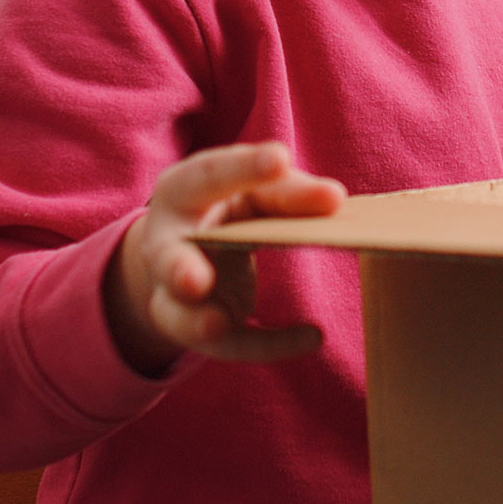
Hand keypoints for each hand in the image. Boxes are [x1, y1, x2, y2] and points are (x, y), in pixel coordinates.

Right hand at [104, 141, 346, 375]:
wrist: (189, 254)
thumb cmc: (233, 209)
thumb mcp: (255, 191)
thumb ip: (291, 191)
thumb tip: (335, 199)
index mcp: (183, 189)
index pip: (209, 174)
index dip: (243, 168)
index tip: (281, 158)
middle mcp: (168, 240)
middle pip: (167, 256)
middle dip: (178, 269)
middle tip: (195, 280)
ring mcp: (175, 290)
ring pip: (176, 312)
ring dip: (196, 322)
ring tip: (217, 325)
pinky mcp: (198, 326)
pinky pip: (228, 343)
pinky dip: (268, 344)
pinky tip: (311, 338)